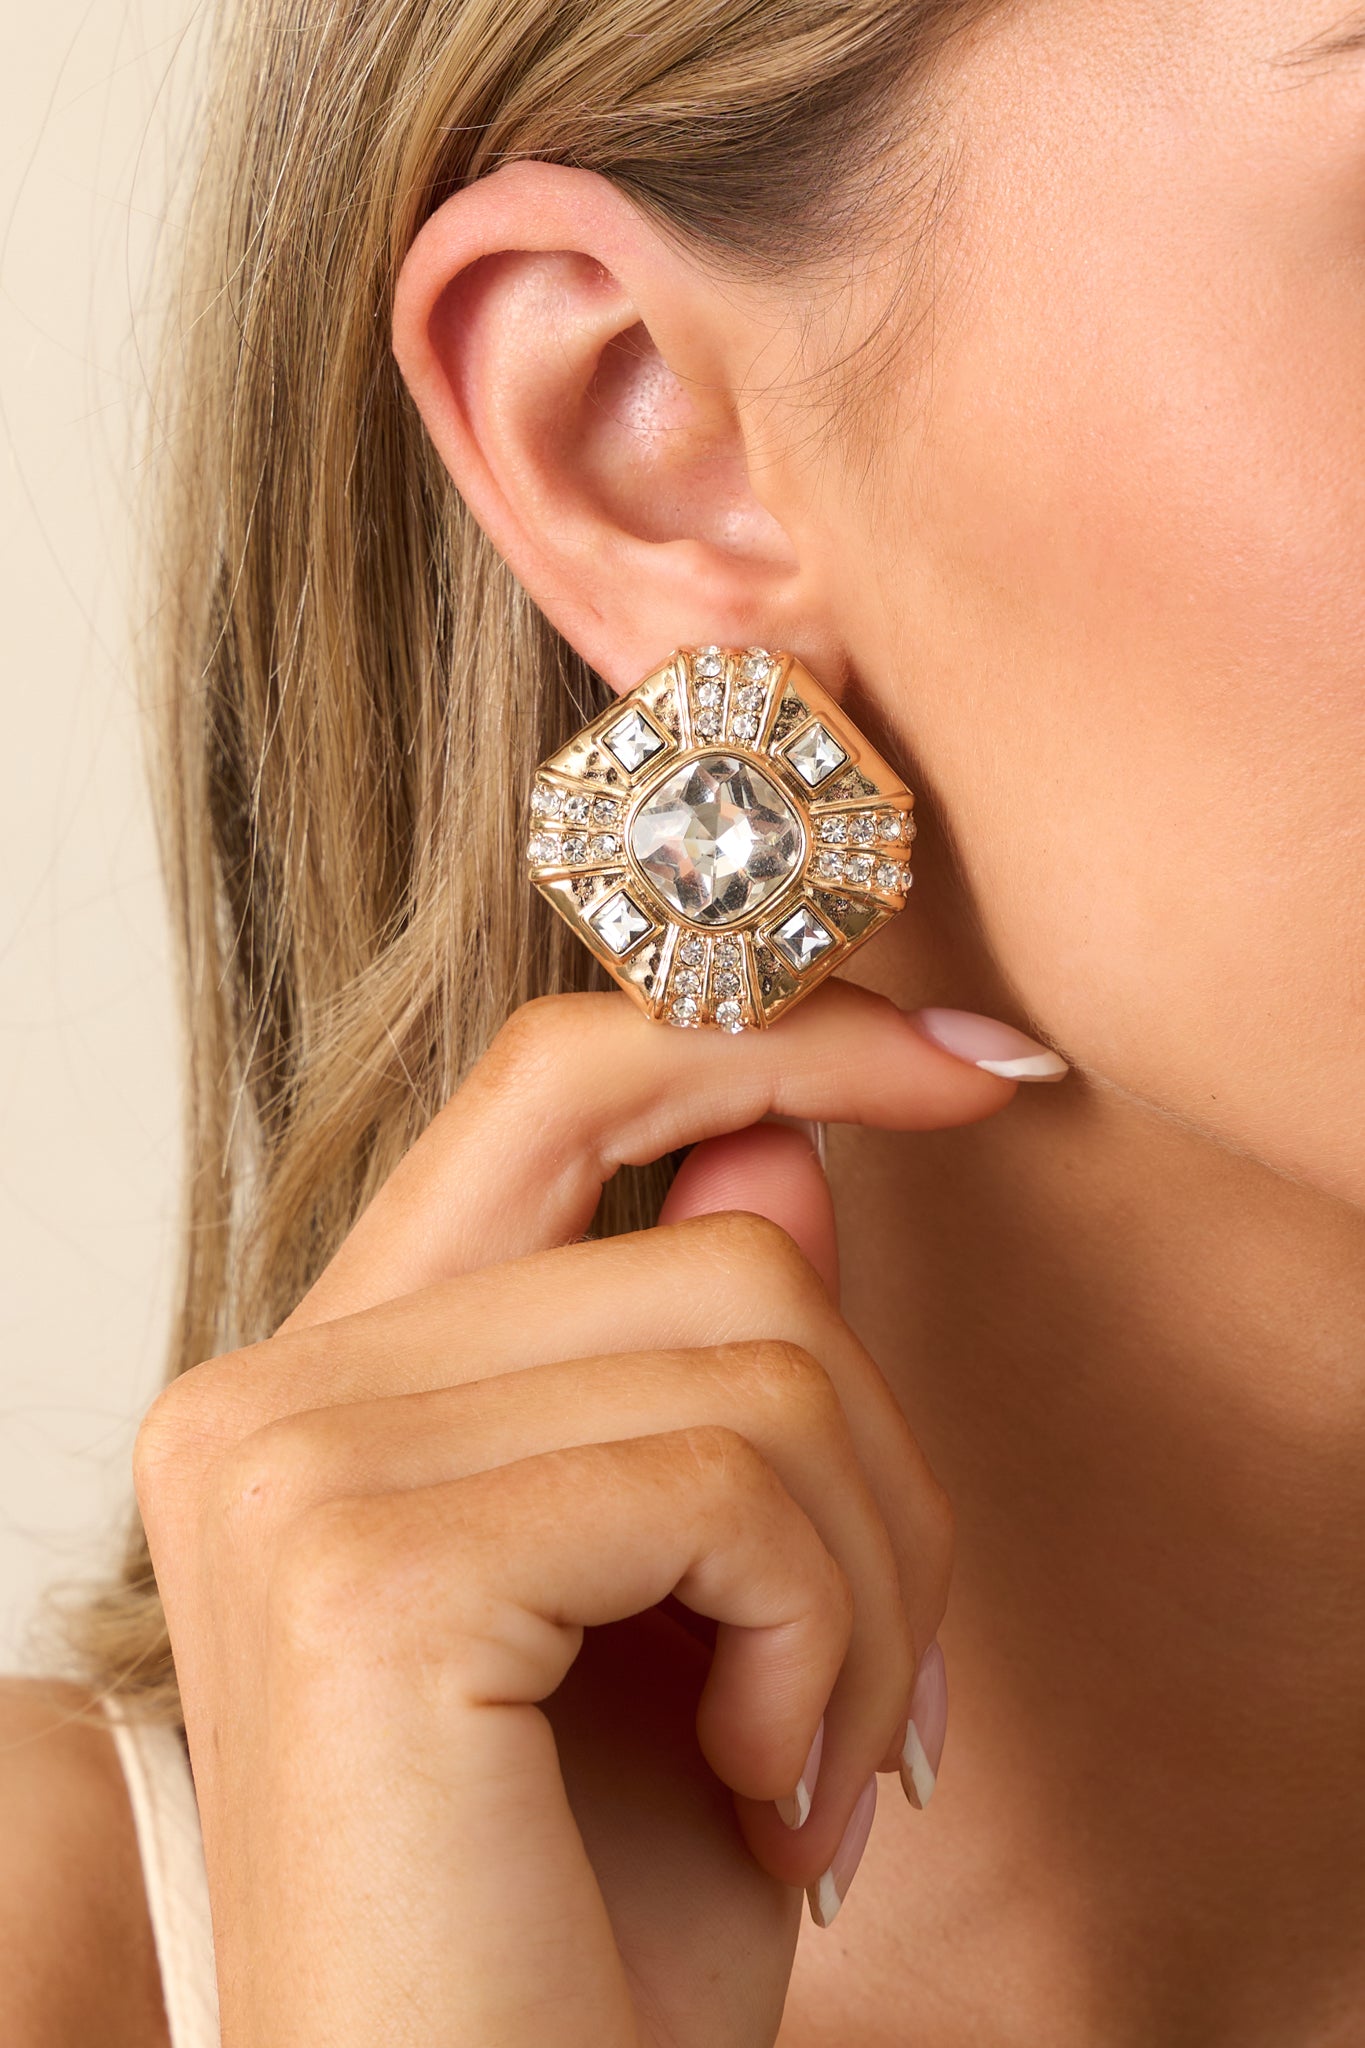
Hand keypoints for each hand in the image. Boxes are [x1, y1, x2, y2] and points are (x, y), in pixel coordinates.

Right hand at [135, 985, 1015, 2046]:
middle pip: (725, 1251)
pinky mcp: (368, 1569)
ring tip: (817, 1764)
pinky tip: (764, 1792)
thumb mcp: (688, 1599)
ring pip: (759, 1356)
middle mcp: (270, 1394)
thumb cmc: (583, 1924)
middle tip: (889, 1687)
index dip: (778, 1036)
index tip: (972, 1067)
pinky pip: (726, 1481)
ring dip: (869, 1586)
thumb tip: (780, 1134)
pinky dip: (825, 1645)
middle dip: (883, 1469)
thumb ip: (700, 1347)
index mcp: (325, 1382)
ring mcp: (296, 1466)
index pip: (559, 1082)